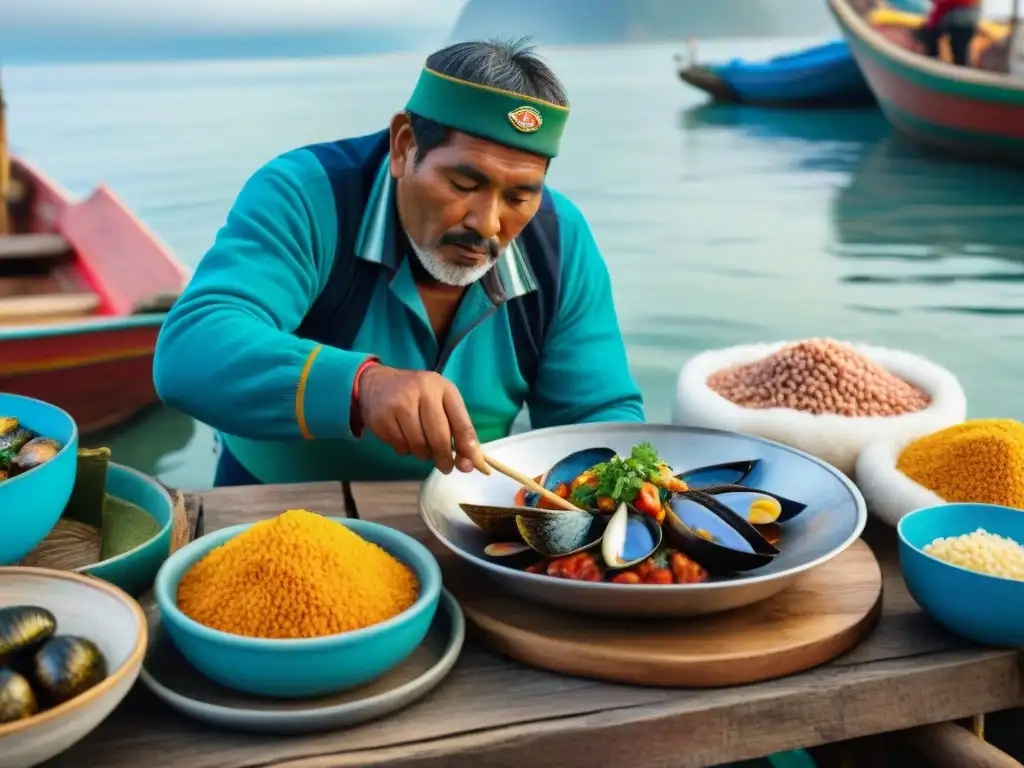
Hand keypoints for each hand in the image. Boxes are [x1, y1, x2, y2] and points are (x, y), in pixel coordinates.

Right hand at [357, 366, 490, 474]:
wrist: (377, 384)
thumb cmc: (417, 395)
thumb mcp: (441, 401)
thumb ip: (457, 428)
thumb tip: (469, 463)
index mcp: (442, 388)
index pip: (461, 422)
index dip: (468, 447)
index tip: (471, 465)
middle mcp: (422, 392)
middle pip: (439, 437)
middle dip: (444, 457)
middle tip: (446, 467)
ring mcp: (399, 404)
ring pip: (418, 445)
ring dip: (422, 453)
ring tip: (421, 445)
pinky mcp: (381, 418)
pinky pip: (400, 446)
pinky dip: (405, 449)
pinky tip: (403, 437)